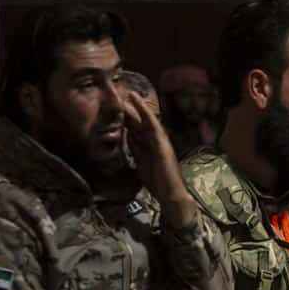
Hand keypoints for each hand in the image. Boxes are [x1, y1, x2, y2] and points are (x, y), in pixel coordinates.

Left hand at [122, 91, 196, 229]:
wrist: (170, 194)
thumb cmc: (157, 182)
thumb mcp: (140, 163)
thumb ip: (135, 150)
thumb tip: (126, 136)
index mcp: (149, 145)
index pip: (136, 129)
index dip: (127, 118)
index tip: (118, 107)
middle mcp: (155, 141)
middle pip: (140, 122)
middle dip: (131, 109)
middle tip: (121, 95)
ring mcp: (161, 142)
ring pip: (148, 121)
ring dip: (140, 107)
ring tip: (131, 95)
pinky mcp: (163, 146)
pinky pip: (155, 128)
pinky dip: (149, 118)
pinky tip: (143, 109)